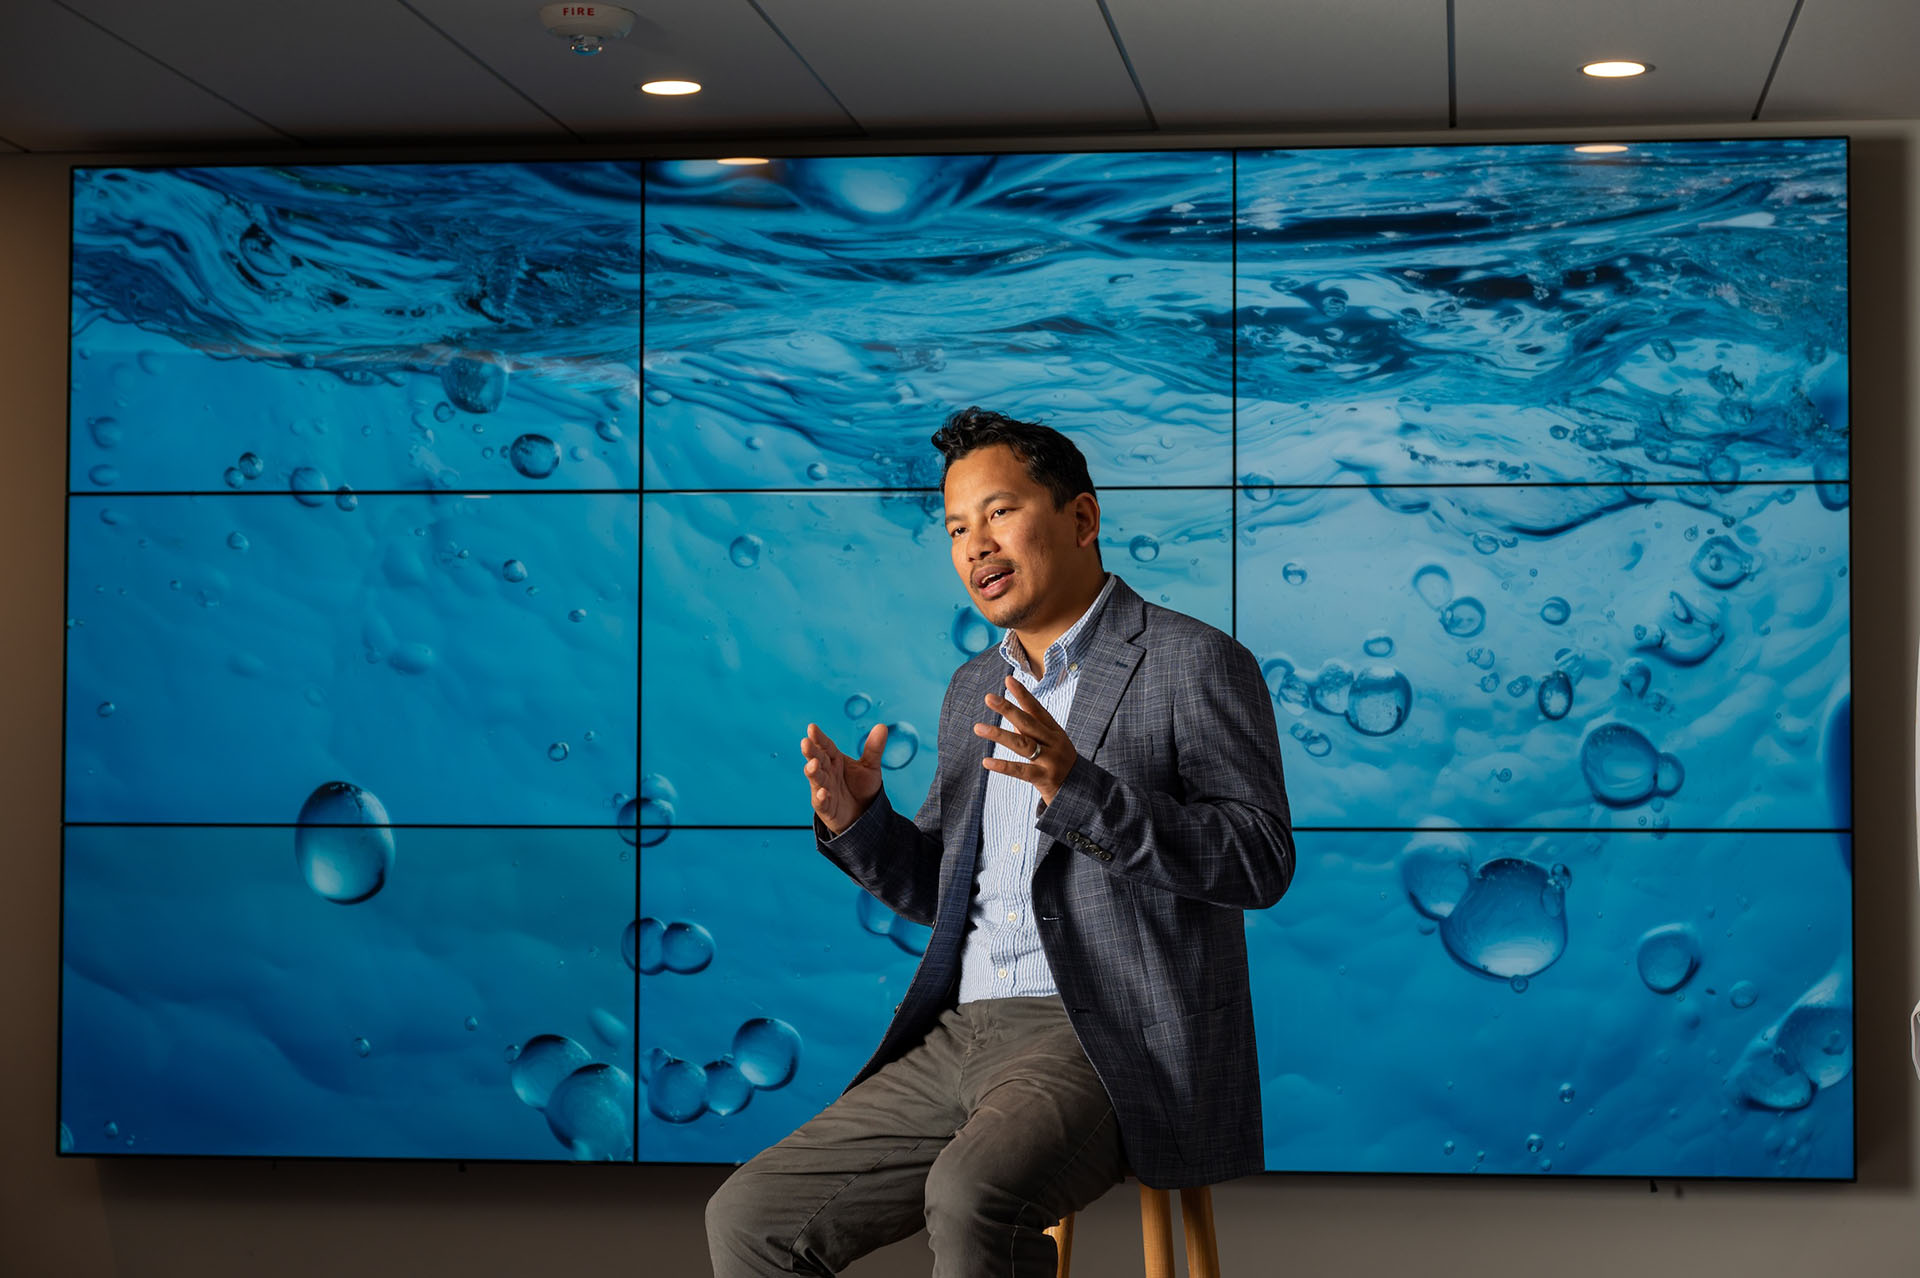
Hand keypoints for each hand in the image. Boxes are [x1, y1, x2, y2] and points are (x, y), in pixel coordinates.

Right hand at [802, 722, 887, 835]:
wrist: (864, 815)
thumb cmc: (862, 788)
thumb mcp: (870, 767)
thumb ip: (874, 748)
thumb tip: (882, 726)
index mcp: (835, 760)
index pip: (826, 746)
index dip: (819, 738)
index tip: (812, 727)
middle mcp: (827, 773)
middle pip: (818, 760)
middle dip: (811, 752)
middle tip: (805, 743)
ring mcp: (824, 789)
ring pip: (816, 779)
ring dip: (813, 772)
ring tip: (813, 765)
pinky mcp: (826, 807)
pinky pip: (822, 802)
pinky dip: (822, 797)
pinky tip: (824, 792)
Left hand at [975, 675, 1077, 805]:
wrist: (1082, 793)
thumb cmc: (1060, 765)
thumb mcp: (1051, 745)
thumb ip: (1031, 733)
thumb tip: (1012, 717)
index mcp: (1055, 731)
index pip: (1037, 709)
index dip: (1023, 695)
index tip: (1008, 680)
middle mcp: (1054, 742)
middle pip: (1028, 723)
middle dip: (1008, 709)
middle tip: (989, 698)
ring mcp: (1051, 760)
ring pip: (1023, 744)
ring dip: (999, 734)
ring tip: (978, 728)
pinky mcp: (1045, 778)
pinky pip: (1021, 771)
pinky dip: (1003, 766)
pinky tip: (986, 762)